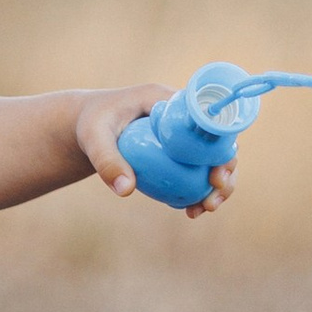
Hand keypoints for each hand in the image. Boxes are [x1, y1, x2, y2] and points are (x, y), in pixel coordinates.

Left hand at [75, 86, 235, 217]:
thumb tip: (126, 191)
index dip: (221, 145)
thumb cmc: (91, 124)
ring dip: (217, 184)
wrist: (85, 125)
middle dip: (226, 170)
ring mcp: (181, 133)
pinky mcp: (176, 150)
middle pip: (217, 140)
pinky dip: (198, 188)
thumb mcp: (94, 139)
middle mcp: (181, 115)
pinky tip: (191, 211)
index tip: (217, 173)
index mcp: (168, 100)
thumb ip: (107, 161)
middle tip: (214, 197)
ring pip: (210, 158)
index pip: (206, 119)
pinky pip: (194, 168)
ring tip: (206, 209)